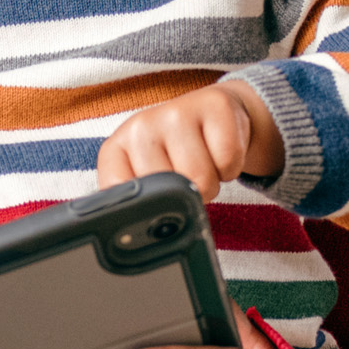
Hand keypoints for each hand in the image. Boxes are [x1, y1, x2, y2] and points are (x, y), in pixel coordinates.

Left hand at [98, 81, 283, 201]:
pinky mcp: (213, 105)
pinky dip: (232, 167)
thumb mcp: (146, 176)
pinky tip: (219, 150)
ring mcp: (175, 112)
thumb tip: (134, 243)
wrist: (212, 111)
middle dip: (186, 194)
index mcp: (116, 149)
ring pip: (203, 181)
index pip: (123, 195)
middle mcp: (139, 127)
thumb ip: (139, 203)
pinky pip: (229, 162)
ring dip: (212, 183)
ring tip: (203, 162)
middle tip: (186, 175)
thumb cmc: (175, 152)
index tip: (158, 203)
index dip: (149, 209)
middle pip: (171, 192)